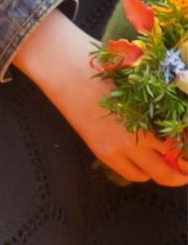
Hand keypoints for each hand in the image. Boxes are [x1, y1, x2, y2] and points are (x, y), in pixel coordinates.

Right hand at [14, 7, 187, 186]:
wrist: (68, 72)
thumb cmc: (107, 69)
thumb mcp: (141, 86)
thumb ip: (160, 108)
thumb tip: (180, 128)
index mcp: (149, 118)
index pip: (179, 147)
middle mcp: (136, 139)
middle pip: (167, 170)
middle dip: (182, 174)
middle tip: (187, 170)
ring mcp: (118, 149)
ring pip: (151, 176)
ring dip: (163, 173)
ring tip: (168, 164)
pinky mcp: (103, 153)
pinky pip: (130, 174)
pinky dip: (141, 171)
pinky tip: (144, 160)